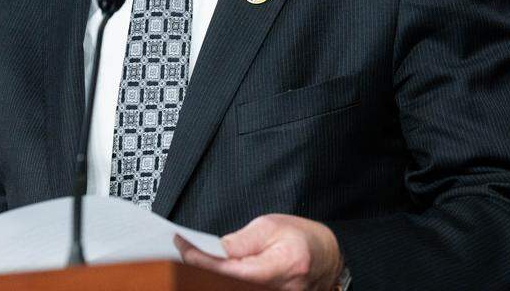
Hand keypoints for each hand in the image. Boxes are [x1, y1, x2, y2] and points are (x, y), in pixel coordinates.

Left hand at [175, 213, 343, 289]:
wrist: (328, 257)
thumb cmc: (302, 238)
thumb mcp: (272, 226)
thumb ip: (242, 240)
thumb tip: (215, 250)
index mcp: (281, 265)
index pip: (231, 269)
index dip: (202, 259)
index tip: (182, 246)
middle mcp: (279, 290)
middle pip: (229, 285)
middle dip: (202, 270)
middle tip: (184, 250)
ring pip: (234, 290)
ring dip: (212, 276)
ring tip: (195, 258)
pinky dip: (225, 281)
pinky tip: (213, 270)